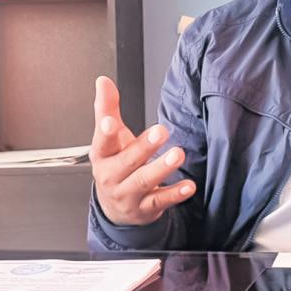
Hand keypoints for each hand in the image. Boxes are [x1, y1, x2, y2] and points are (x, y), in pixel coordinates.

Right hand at [90, 76, 195, 225]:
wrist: (116, 207)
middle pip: (127, 161)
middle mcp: (112, 176)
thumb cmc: (115, 164)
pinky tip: (188, 185)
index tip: (111, 121)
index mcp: (103, 156)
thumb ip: (107, 108)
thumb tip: (103, 81)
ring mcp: (128, 194)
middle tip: (161, 131)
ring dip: (161, 168)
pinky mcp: (145, 208)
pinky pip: (160, 201)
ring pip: (144, 181)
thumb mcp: (109, 138)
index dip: (105, 132)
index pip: (102, 142)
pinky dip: (175, 194)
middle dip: (144, 147)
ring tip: (177, 154)